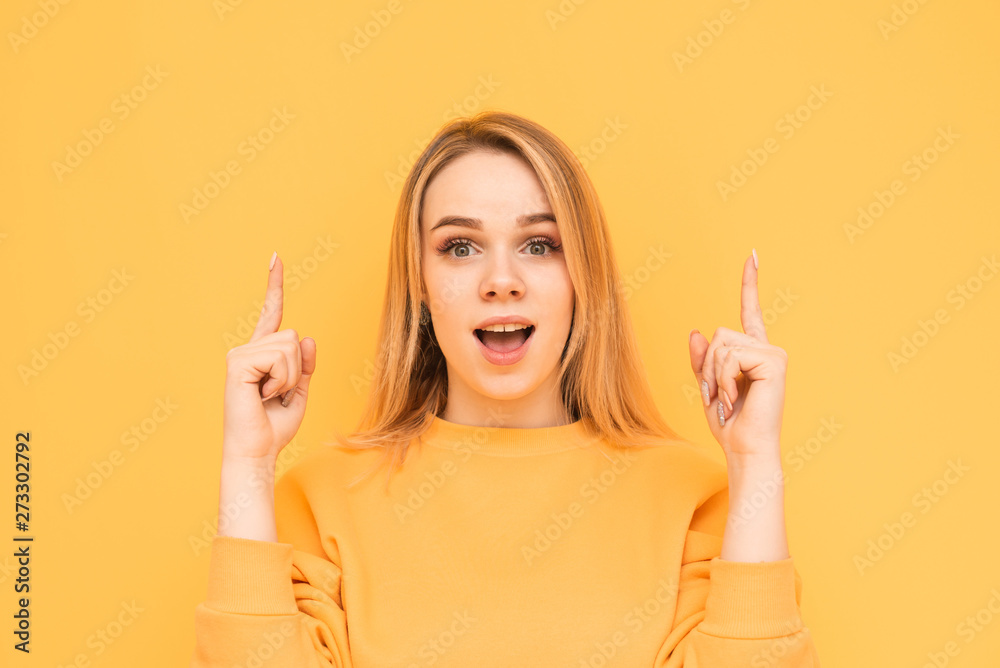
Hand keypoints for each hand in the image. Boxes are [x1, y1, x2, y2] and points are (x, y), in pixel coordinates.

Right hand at [222, 253, 316, 462]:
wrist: (258, 451)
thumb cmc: (275, 426)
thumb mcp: (299, 391)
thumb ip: (305, 365)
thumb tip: (306, 337)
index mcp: (260, 354)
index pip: (271, 314)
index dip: (274, 286)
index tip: (275, 258)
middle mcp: (246, 349)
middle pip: (293, 336)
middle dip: (298, 369)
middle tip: (276, 394)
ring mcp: (239, 354)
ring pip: (289, 347)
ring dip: (290, 377)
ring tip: (269, 396)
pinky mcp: (238, 362)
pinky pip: (280, 358)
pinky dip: (282, 380)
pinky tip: (263, 395)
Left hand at [688, 251, 787, 461]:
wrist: (744, 447)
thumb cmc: (729, 423)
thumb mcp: (708, 386)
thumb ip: (702, 360)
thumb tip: (696, 332)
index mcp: (754, 353)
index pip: (750, 311)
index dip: (750, 283)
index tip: (752, 256)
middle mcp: (767, 349)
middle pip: (719, 333)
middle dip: (708, 365)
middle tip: (717, 395)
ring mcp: (773, 354)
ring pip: (722, 344)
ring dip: (714, 376)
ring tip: (726, 400)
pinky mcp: (774, 362)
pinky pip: (730, 357)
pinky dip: (723, 380)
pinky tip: (734, 399)